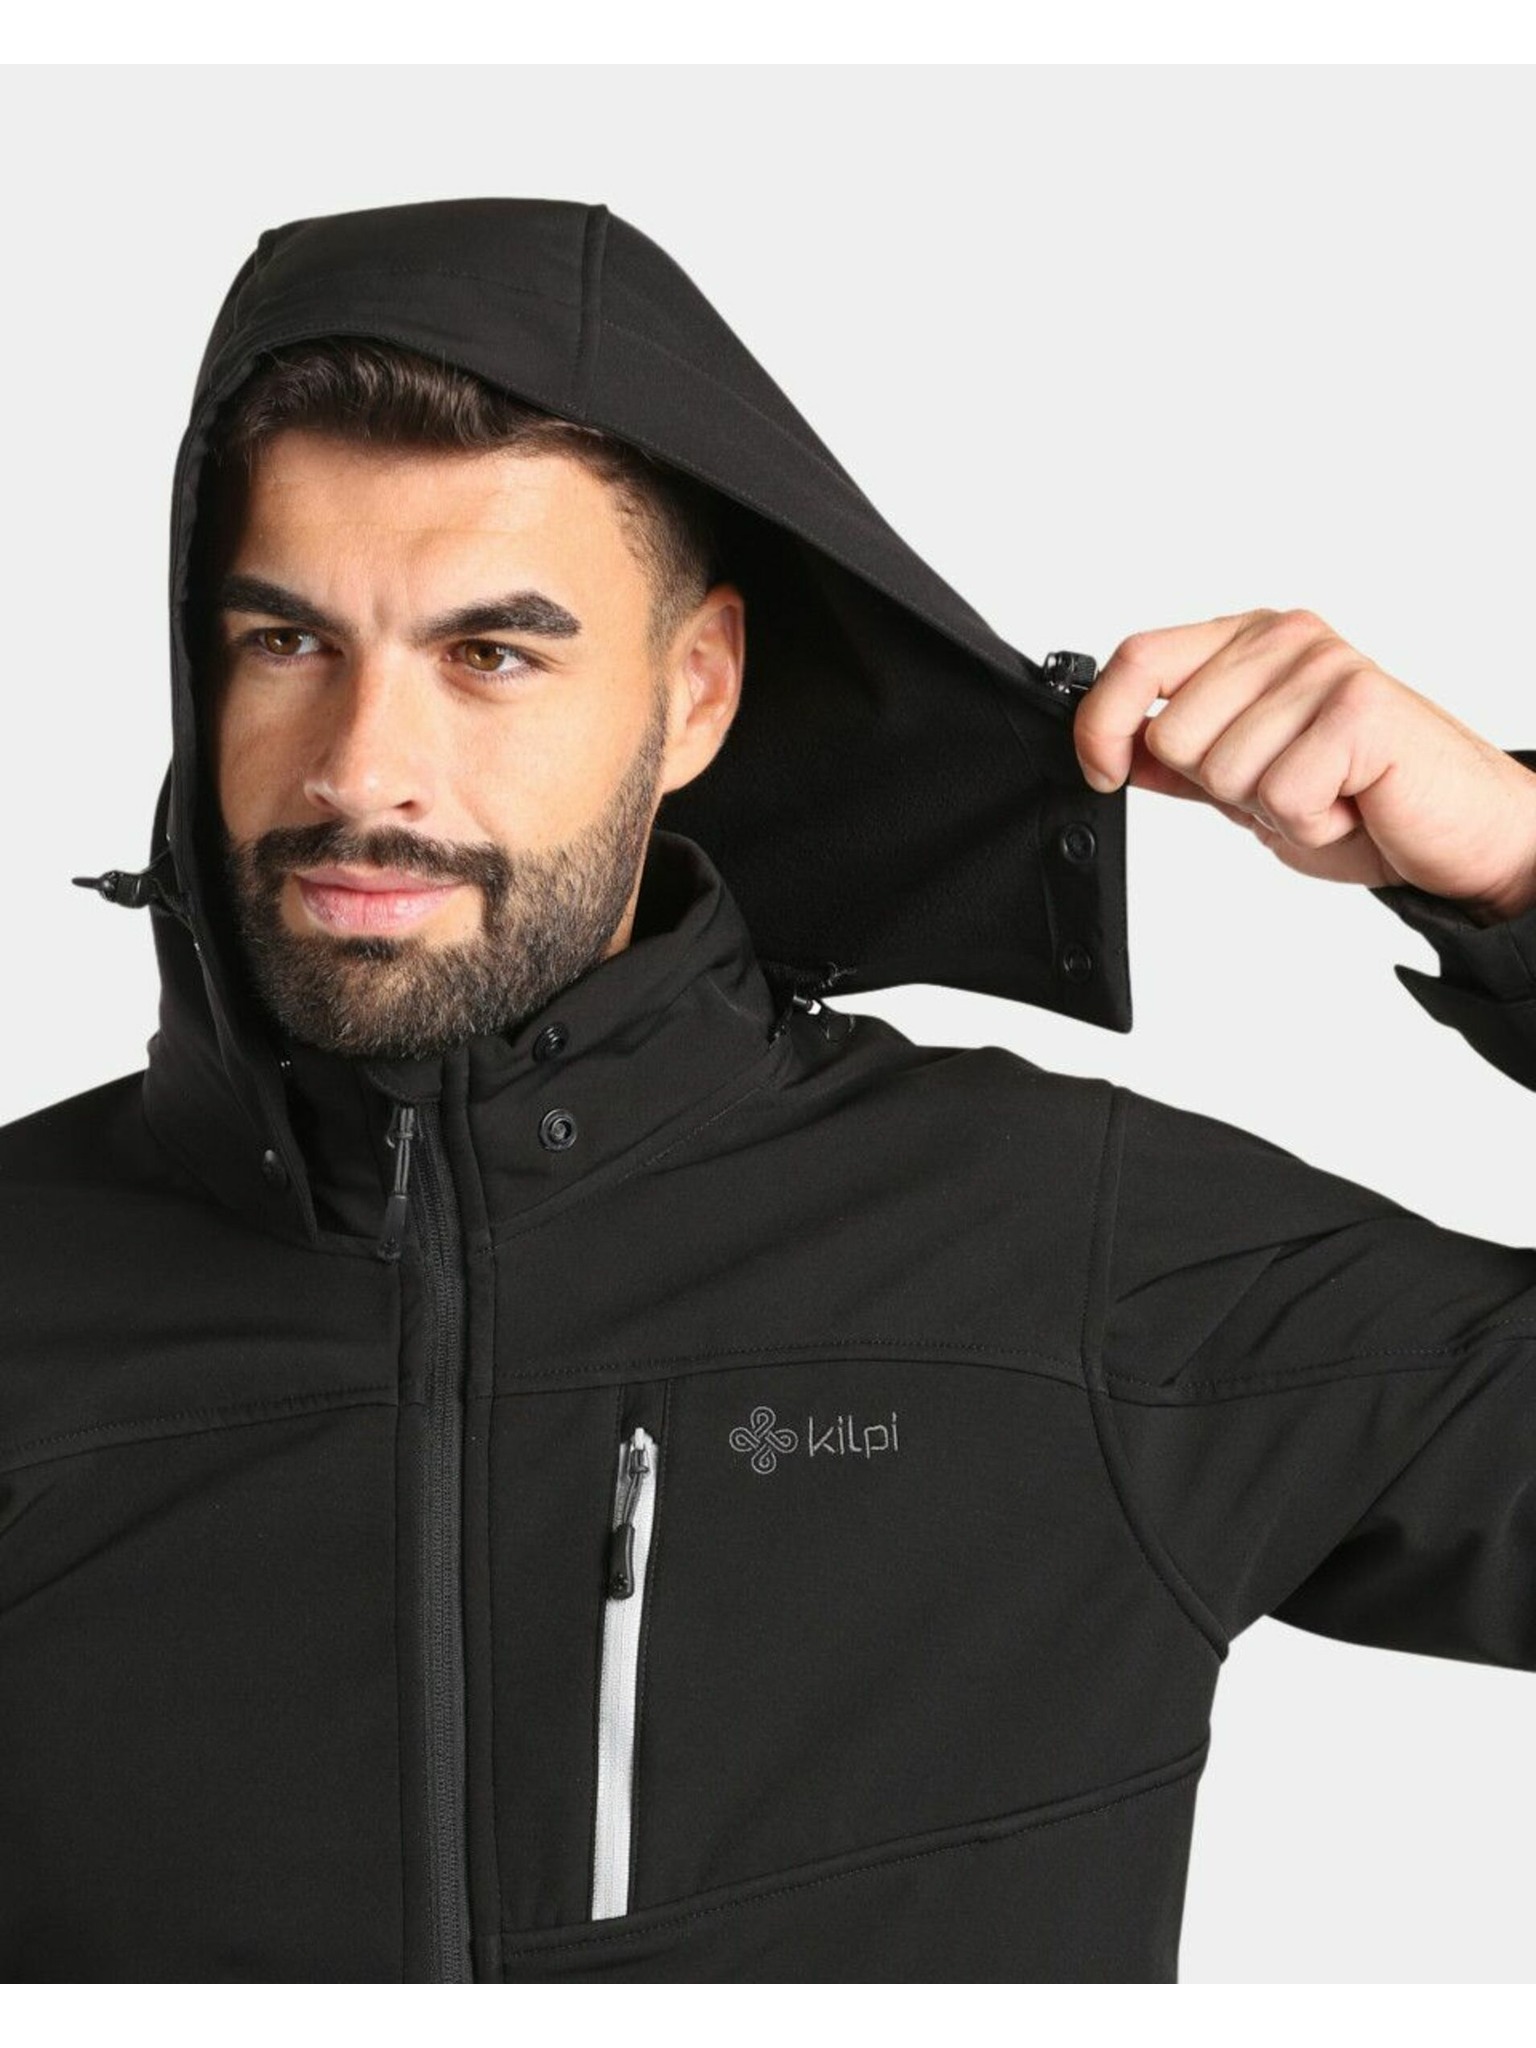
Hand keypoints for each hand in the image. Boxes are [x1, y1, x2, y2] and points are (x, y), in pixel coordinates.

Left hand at [1071, 608, 1535, 923]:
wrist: (1459, 831)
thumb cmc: (1365, 800)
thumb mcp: (1249, 785)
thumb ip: (1184, 763)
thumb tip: (1110, 750)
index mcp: (1251, 642)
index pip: (1138, 659)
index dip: (1103, 723)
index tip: (1103, 771)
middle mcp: (1287, 639)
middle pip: (1174, 733)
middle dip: (1218, 787)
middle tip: (1288, 785)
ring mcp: (1325, 668)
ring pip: (1224, 770)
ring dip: (1272, 808)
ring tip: (1327, 792)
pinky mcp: (1360, 709)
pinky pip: (1283, 792)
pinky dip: (1311, 821)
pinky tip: (1352, 802)